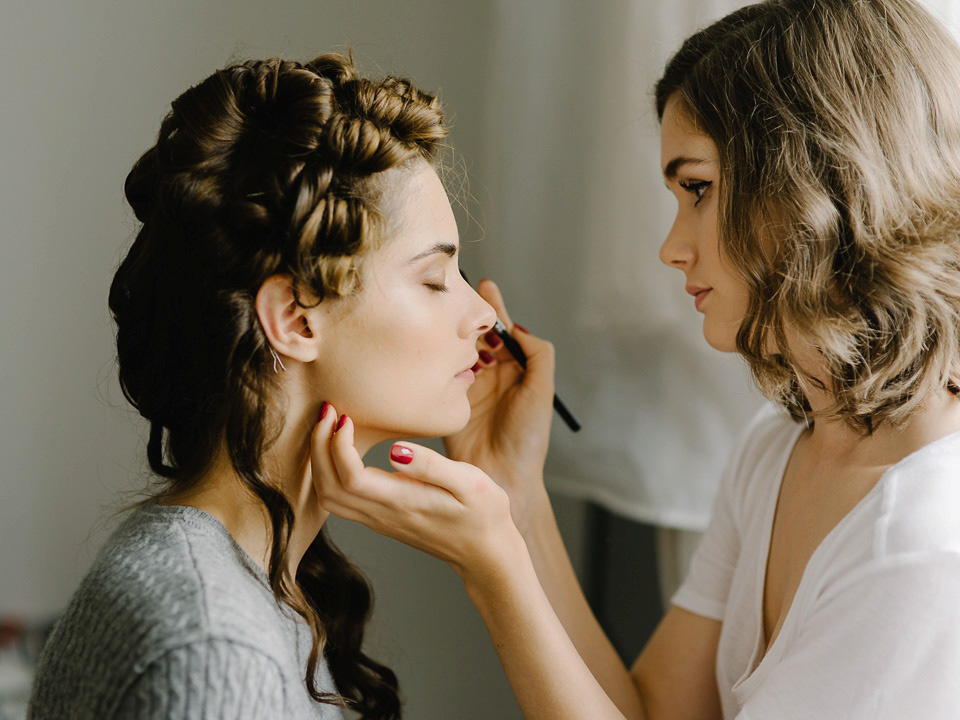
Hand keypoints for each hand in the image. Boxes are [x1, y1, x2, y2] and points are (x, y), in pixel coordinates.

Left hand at [310, 403, 523, 583]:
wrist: (485, 553)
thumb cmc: (483, 513)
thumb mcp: (470, 483)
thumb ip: (432, 466)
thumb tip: (394, 450)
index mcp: (403, 502)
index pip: (350, 476)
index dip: (337, 444)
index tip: (345, 415)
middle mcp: (383, 515)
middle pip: (327, 487)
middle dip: (318, 447)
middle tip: (328, 411)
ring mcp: (378, 521)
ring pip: (327, 497)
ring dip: (319, 461)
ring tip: (329, 427)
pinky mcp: (379, 520)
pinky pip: (338, 500)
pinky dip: (327, 472)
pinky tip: (338, 449)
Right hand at [444, 278, 555, 533]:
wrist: (502, 477)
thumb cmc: (527, 438)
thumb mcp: (541, 391)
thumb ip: (537, 354)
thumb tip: (517, 327)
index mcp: (516, 372)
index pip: (503, 332)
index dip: (494, 310)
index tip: (485, 287)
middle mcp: (491, 376)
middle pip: (477, 337)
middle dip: (468, 317)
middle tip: (457, 300)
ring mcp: (467, 388)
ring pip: (457, 351)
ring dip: (454, 337)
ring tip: (450, 326)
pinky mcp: (447, 401)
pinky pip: (439, 373)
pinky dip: (437, 360)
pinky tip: (435, 351)